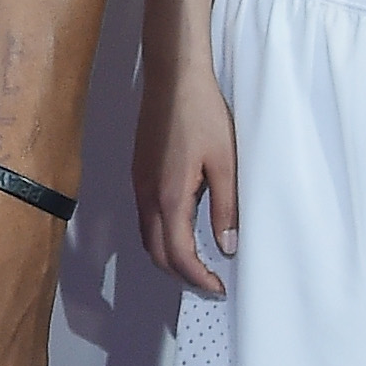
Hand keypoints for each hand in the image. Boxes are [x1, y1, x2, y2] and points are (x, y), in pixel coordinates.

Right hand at [132, 47, 237, 300]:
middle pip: (156, 254)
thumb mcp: (225, 163)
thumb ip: (225, 208)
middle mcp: (147, 196)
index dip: (198, 278)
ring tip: (197, 263)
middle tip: (209, 283)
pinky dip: (161, 236)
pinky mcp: (138, 173)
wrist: (173, 78)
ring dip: (169, 257)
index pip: (178, 255)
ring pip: (147, 237)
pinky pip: (145, 218)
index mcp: (170, 197)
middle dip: (181, 275)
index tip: (218, 287)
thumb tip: (227, 245)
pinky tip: (182, 231)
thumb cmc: (202, 115)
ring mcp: (138, 184)